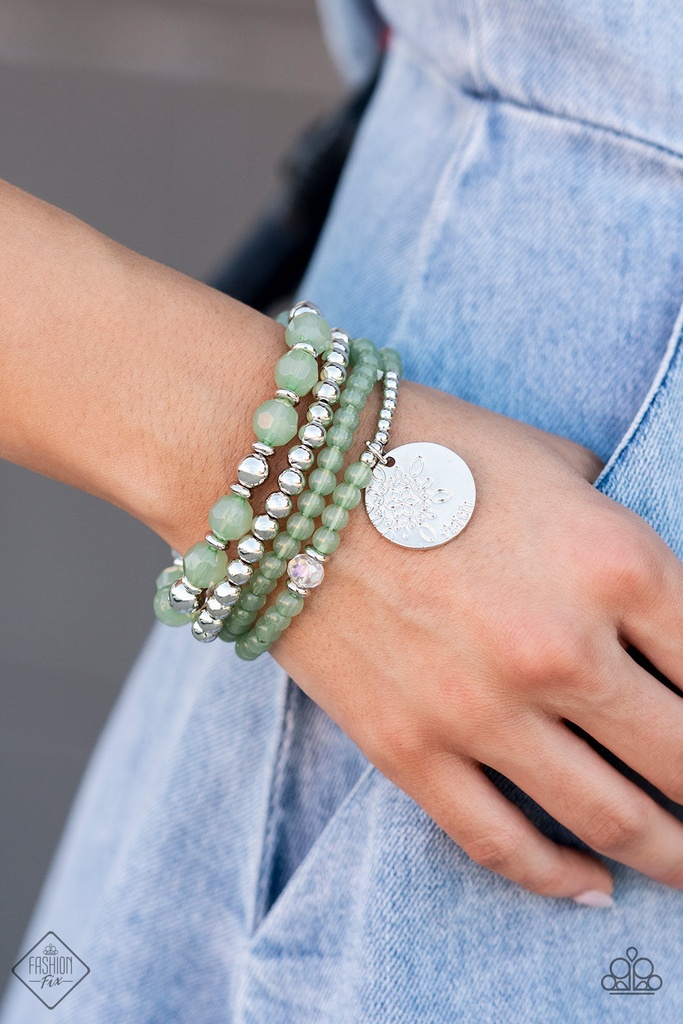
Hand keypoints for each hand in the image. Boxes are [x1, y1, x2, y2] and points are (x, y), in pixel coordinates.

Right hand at [270, 379, 682, 901]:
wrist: (280, 474)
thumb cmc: (422, 449)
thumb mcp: (549, 460)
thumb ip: (614, 523)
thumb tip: (649, 589)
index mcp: (616, 564)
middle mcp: (563, 650)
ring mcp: (483, 711)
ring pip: (612, 821)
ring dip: (666, 854)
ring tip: (680, 861)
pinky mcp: (410, 751)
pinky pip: (503, 846)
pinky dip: (560, 880)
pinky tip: (591, 886)